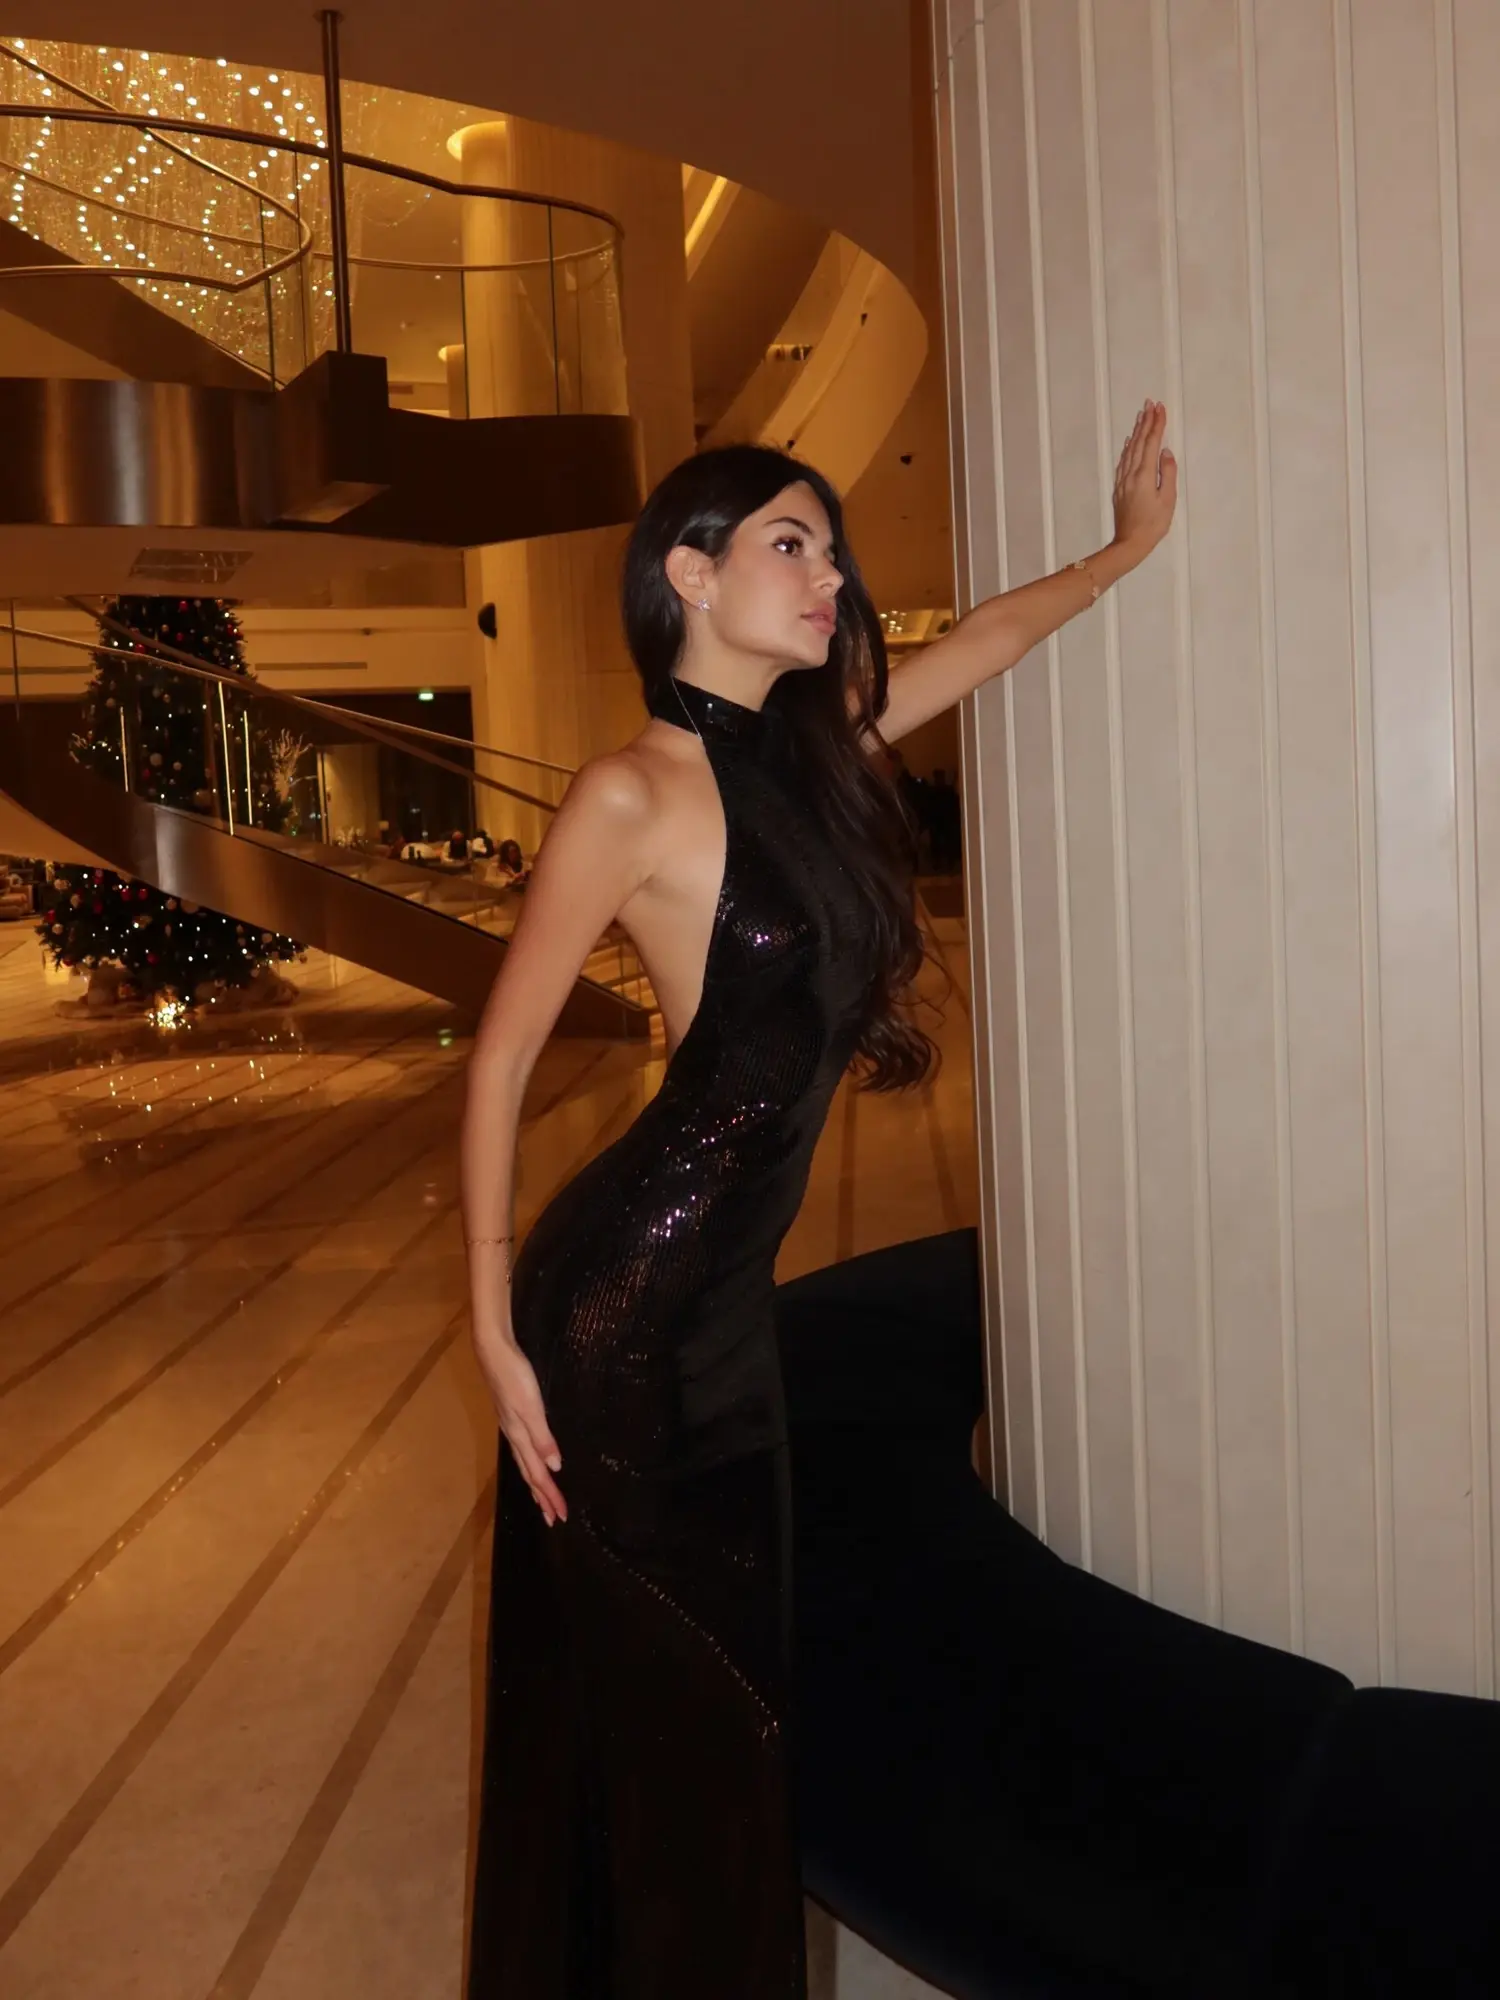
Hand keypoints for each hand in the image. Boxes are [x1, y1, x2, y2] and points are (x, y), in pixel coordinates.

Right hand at [474, 1330, 567, 1525]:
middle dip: (542, 1496)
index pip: (537, 1473)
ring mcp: (511, 1425)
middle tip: (553, 1518)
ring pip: (525, 1462)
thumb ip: (542, 1437)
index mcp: (520, 1436)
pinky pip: (523, 1448)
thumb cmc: (513, 1376)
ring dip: (536, 1482)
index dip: (548, 1495)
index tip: (560, 1516)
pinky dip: (530, 1462)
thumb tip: (554, 1466)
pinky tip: (533, 1458)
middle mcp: (514, 1435)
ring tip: (542, 1499)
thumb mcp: (530, 1406)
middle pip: (529, 1472)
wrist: (493, 1349)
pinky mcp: (512, 1414)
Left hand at [1112, 400, 1176, 556]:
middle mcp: (1131, 474)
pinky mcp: (1119, 488)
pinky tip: (1129, 442)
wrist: (1129, 543)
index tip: (1160, 408)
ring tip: (1141, 415)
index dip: (1157, 424)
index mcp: (1144, 475)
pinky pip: (1123, 462)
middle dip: (1145, 421)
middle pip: (1139, 442)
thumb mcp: (1167, 499)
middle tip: (1150, 403)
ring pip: (1130, 450)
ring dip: (1136, 431)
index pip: (1152, 443)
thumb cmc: (1153, 524)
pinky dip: (1127, 448)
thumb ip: (1167, 473)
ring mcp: (1123, 481)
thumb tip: (1165, 452)